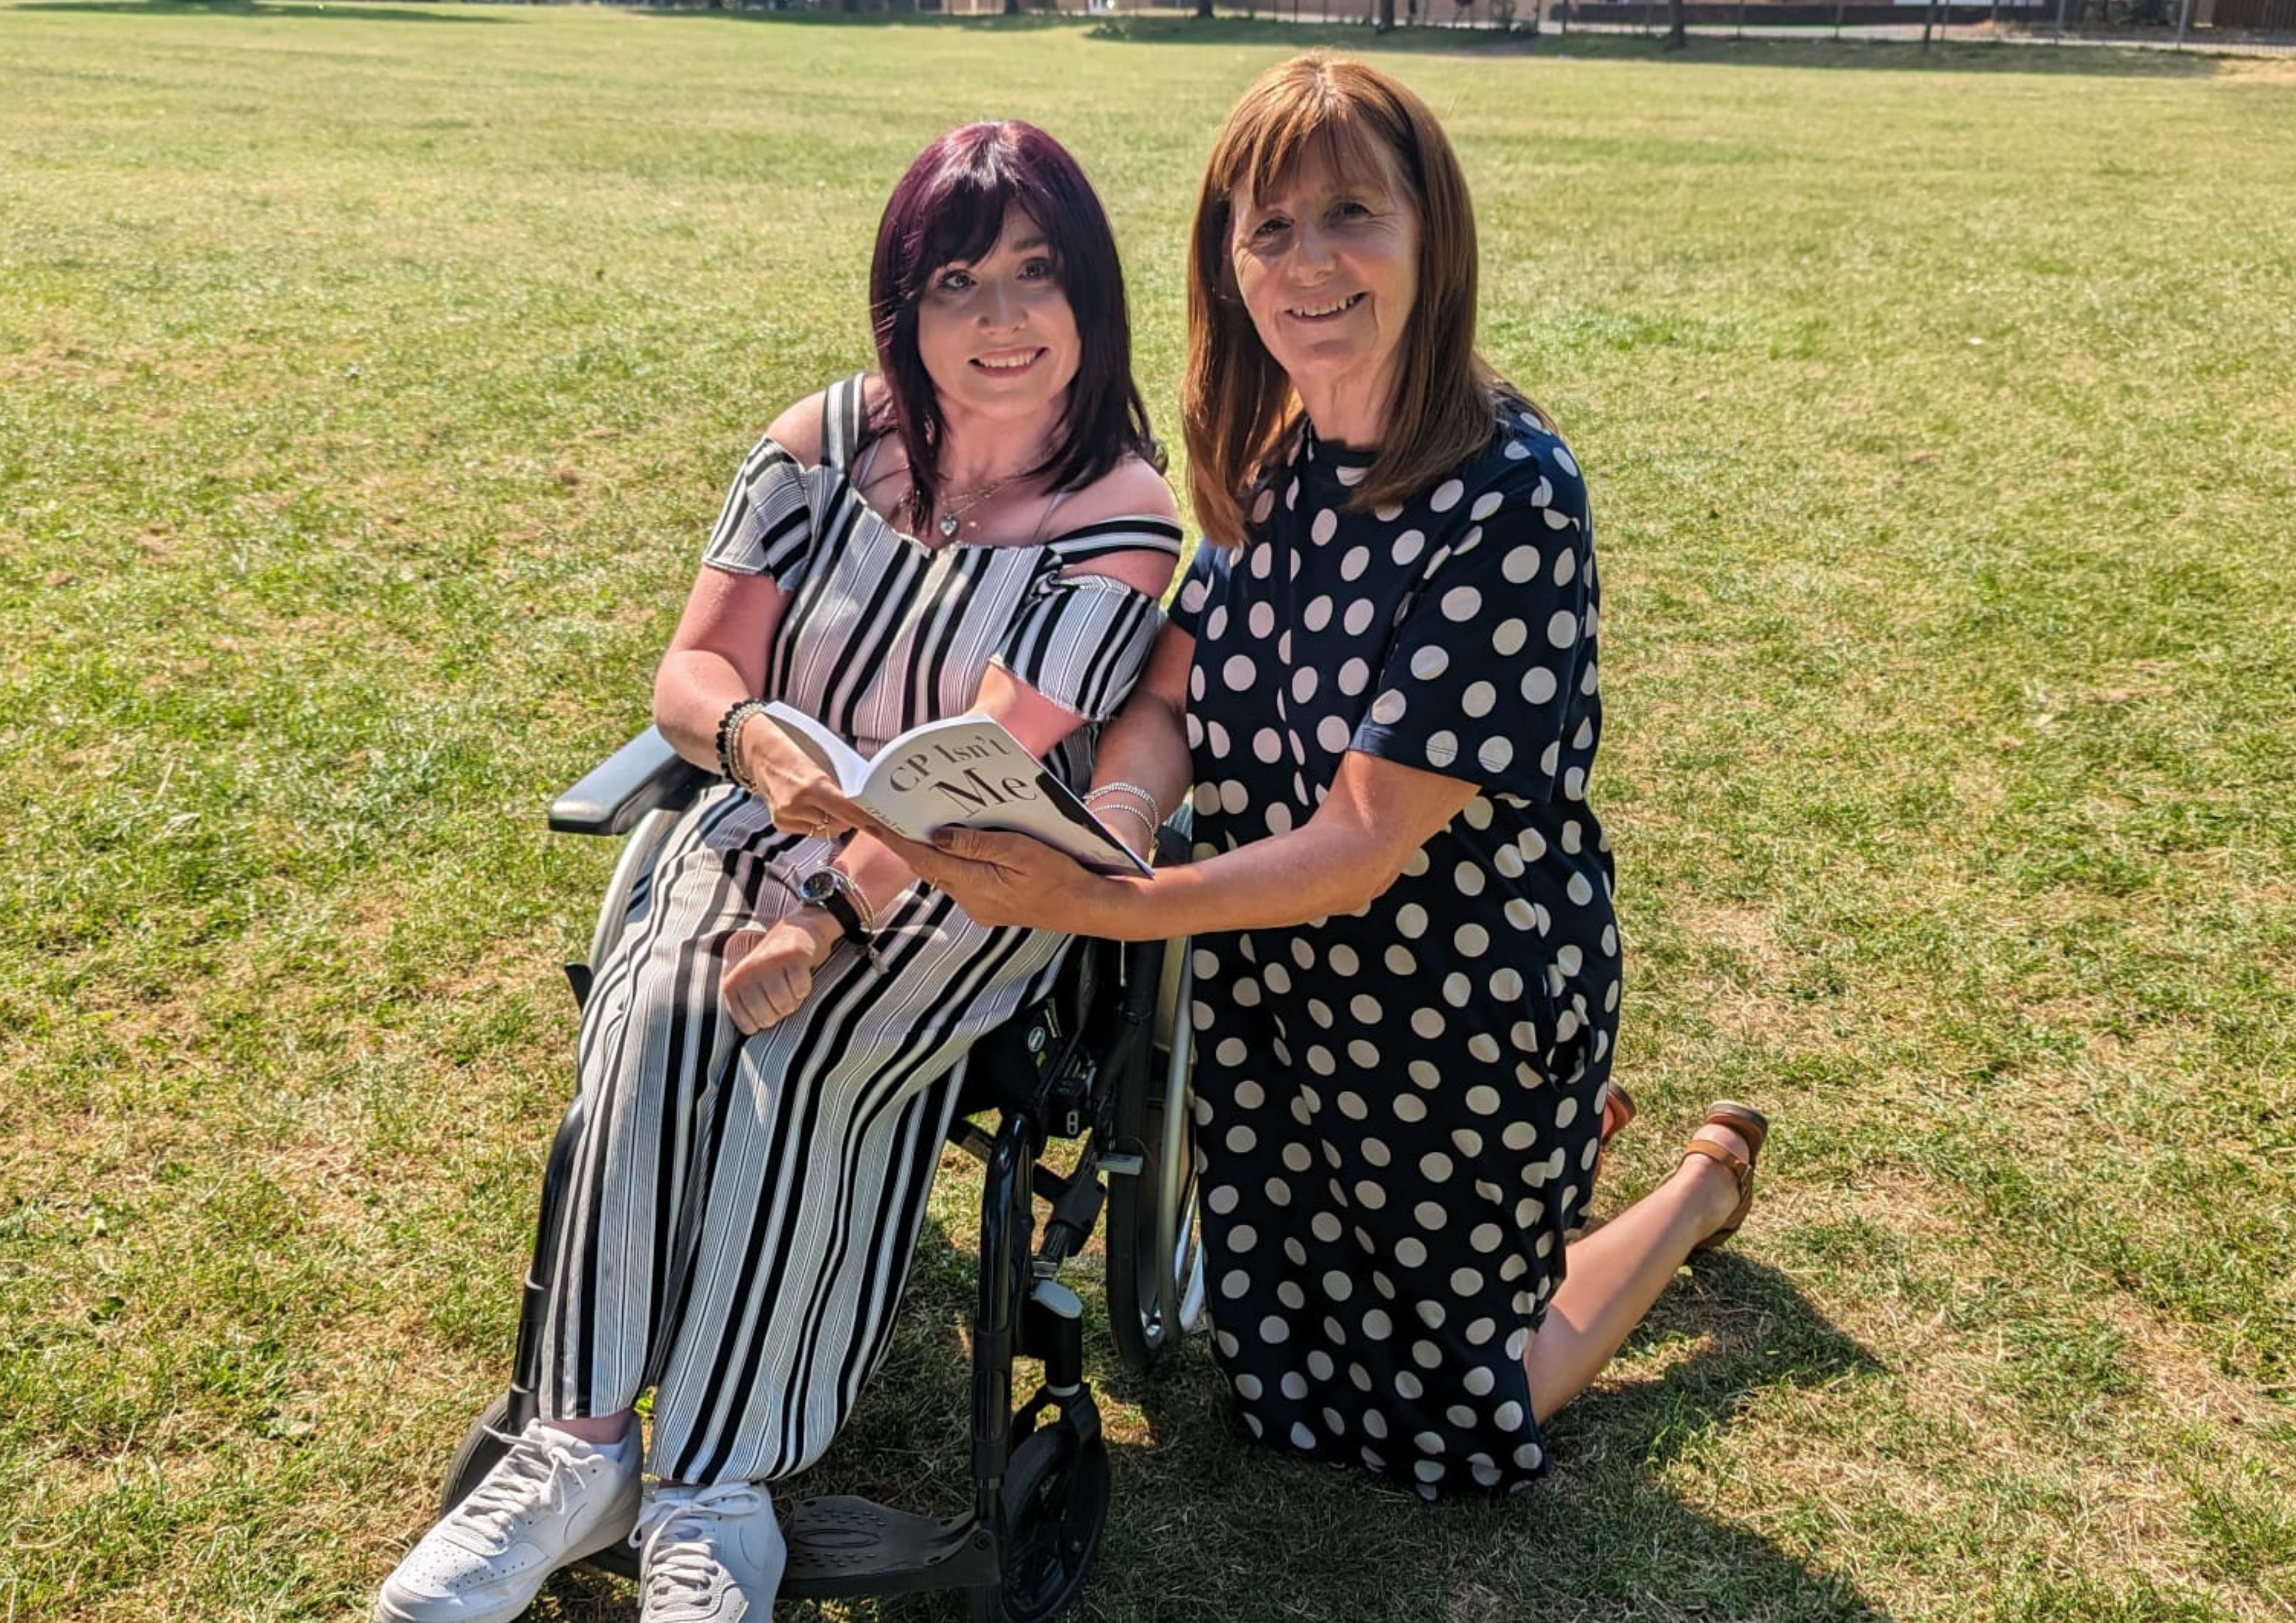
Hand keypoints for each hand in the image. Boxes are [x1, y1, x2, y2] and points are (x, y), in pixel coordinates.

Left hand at [721, 914, 837, 1033]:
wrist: (797, 931)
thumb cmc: (772, 967)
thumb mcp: (749, 986)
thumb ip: (743, 1010)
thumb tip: (746, 1044)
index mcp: (732, 984)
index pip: (749, 1026)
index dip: (764, 1022)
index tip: (767, 1005)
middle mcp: (747, 972)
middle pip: (768, 1018)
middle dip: (780, 1012)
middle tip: (781, 993)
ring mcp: (769, 963)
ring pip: (786, 1006)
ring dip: (794, 1000)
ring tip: (790, 985)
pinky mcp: (793, 956)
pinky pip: (801, 990)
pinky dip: (804, 986)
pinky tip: (799, 974)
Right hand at [737, 720, 863, 841]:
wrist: (757, 748)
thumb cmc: (795, 746)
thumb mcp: (824, 758)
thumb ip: (843, 782)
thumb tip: (867, 801)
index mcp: (812, 784)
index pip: (850, 810)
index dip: (870, 821)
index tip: (887, 829)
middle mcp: (797, 804)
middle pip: (841, 824)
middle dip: (851, 817)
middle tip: (854, 805)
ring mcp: (786, 816)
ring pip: (827, 830)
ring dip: (834, 819)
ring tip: (826, 800)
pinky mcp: (780, 823)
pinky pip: (811, 830)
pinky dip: (817, 821)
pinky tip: (809, 805)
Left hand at [872, 824, 1111, 933]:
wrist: (1086, 906)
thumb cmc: (1060, 875)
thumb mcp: (1020, 851)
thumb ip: (976, 843)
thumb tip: (936, 836)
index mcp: (974, 885)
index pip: (924, 858)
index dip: (896, 838)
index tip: (872, 819)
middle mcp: (969, 900)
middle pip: (928, 866)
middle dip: (908, 840)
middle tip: (889, 813)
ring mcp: (978, 906)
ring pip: (943, 873)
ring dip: (930, 850)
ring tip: (917, 821)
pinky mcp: (989, 906)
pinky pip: (960, 879)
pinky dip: (952, 861)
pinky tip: (954, 843)